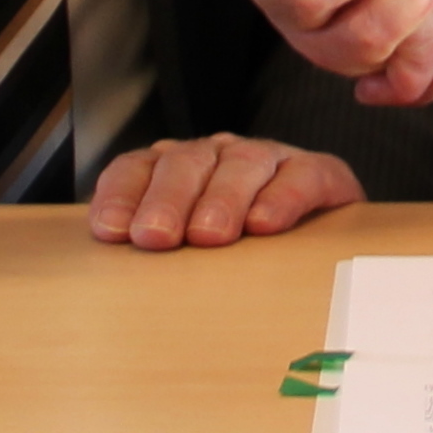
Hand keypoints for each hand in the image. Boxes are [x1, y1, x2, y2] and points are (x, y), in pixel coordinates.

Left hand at [85, 135, 361, 250]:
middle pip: (186, 163)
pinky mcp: (318, 171)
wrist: (322, 243)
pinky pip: (301, 175)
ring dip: (222, 199)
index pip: (137, 168)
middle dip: (168, 199)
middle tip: (156, 236)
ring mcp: (268, 159)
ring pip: (242, 163)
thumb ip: (155, 254)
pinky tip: (265, 224)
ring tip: (209, 236)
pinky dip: (282, 197)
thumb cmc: (239, 256)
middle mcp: (218, 156)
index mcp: (176, 170)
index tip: (111, 231)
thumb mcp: (189, 253)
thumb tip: (115, 276)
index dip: (121, 195)